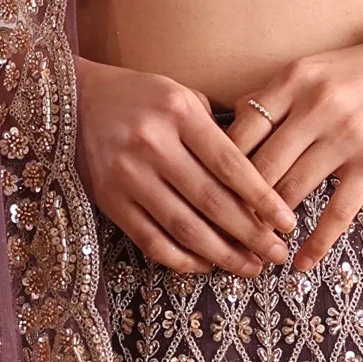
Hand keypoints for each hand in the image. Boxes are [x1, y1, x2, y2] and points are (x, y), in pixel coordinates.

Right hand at [70, 54, 300, 276]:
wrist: (74, 100)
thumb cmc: (140, 96)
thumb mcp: (180, 95)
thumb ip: (215, 131)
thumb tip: (257, 180)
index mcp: (178, 113)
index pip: (231, 165)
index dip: (263, 199)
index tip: (288, 223)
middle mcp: (152, 144)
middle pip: (212, 201)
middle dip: (251, 234)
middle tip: (277, 254)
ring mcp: (127, 175)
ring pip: (184, 227)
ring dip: (222, 254)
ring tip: (250, 267)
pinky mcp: (108, 200)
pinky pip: (151, 240)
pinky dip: (182, 259)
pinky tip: (206, 266)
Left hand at [217, 27, 362, 273]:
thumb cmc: (359, 72)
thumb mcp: (311, 69)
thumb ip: (271, 98)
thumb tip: (226, 131)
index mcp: (292, 80)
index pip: (240, 132)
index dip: (219, 168)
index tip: (208, 193)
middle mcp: (315, 106)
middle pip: (260, 168)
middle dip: (238, 205)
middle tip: (224, 230)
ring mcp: (346, 136)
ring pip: (292, 192)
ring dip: (271, 226)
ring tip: (257, 247)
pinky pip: (337, 212)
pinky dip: (316, 243)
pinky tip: (301, 262)